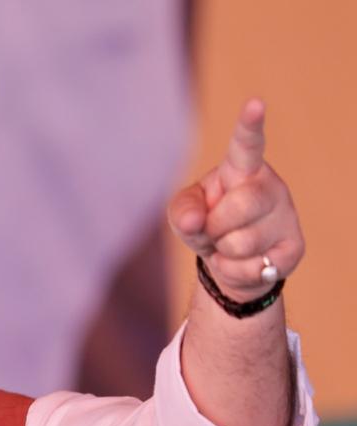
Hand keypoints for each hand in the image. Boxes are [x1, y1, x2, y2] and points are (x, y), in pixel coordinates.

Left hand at [167, 98, 303, 302]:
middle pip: (240, 207)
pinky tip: (242, 262)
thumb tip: (196, 220)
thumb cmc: (207, 224)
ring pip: (244, 242)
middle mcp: (269, 187)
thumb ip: (182, 210)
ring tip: (228, 244)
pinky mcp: (294, 247)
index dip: (250, 125)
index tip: (255, 103)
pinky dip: (235, 271)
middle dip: (216, 227)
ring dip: (224, 251)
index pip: (246, 144)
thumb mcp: (185, 213)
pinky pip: (254, 267)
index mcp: (241, 169)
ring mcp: (286, 216)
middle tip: (214, 229)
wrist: (228, 261)